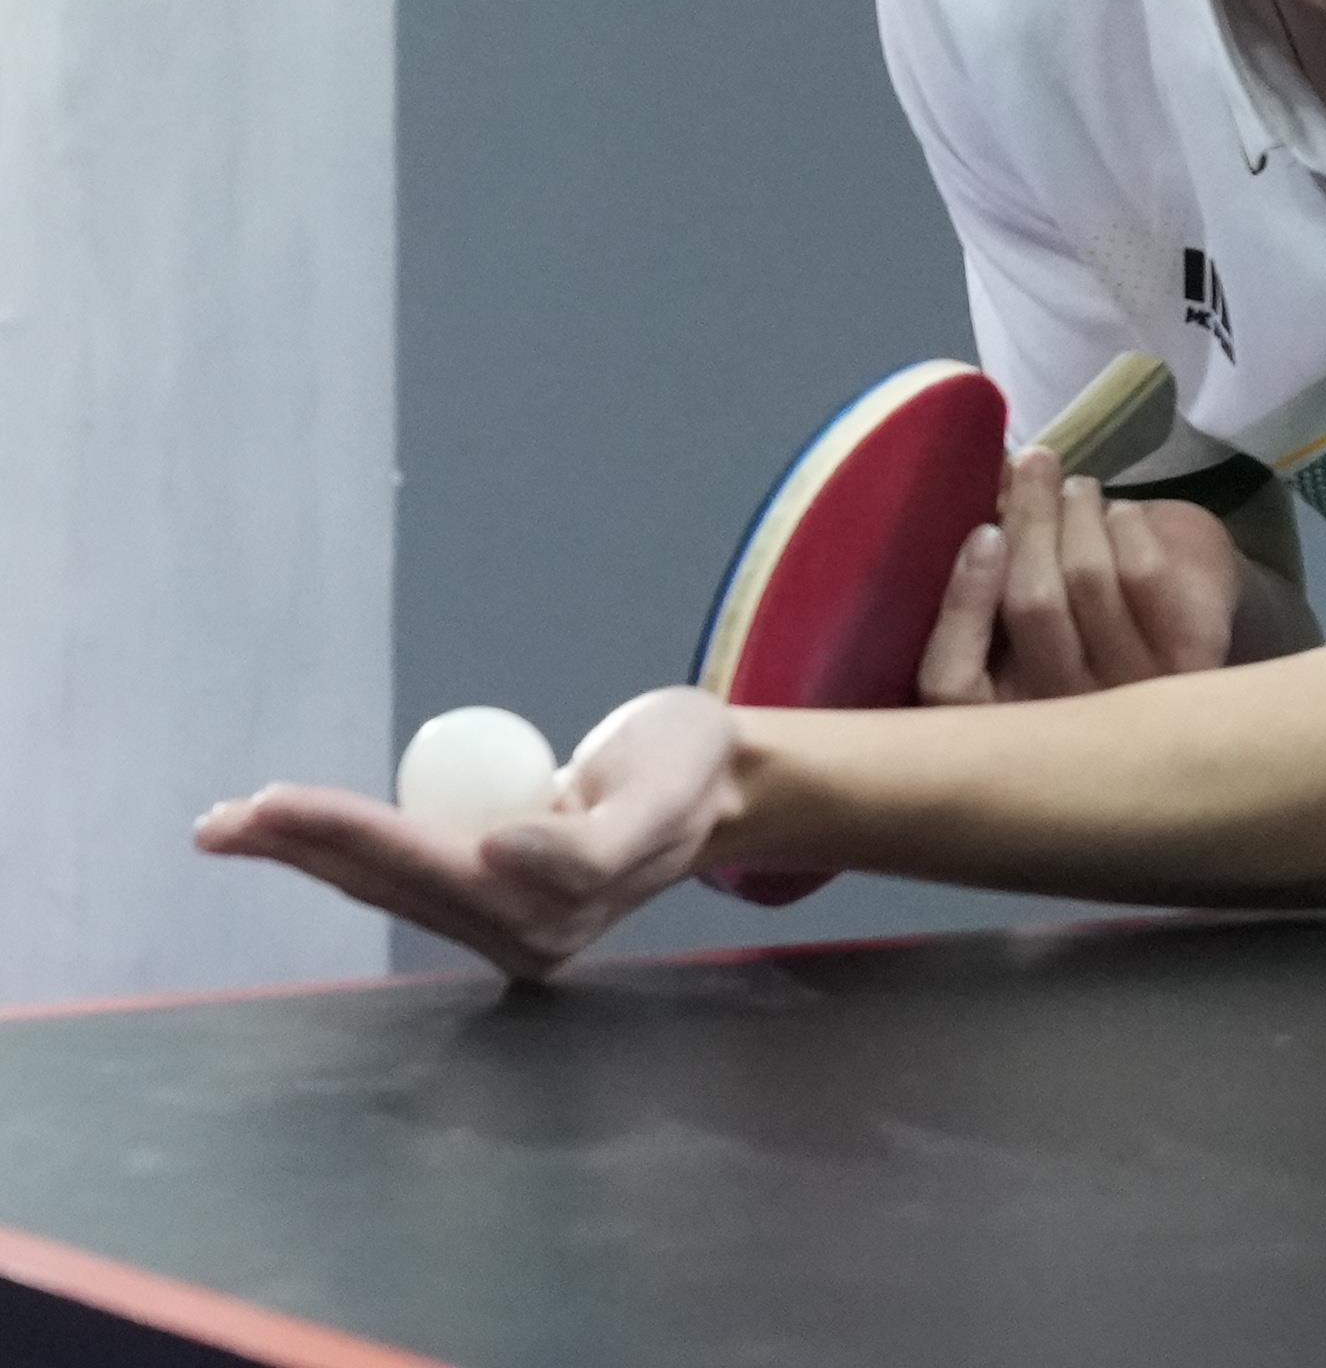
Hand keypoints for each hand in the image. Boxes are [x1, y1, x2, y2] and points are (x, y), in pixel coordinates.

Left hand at [193, 687, 734, 984]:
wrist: (720, 784)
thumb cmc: (691, 774)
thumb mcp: (661, 795)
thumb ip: (591, 844)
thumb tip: (501, 854)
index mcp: (553, 913)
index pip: (425, 863)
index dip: (344, 830)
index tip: (275, 802)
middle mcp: (517, 934)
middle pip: (387, 884)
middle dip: (302, 848)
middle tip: (221, 820)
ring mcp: (501, 923)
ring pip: (381, 885)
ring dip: (304, 853)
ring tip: (232, 824)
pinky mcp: (489, 900)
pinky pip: (400, 875)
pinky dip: (340, 849)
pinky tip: (294, 832)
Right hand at [917, 445, 1247, 703]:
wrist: (1184, 685)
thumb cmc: (1074, 647)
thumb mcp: (1014, 640)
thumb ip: (991, 587)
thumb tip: (986, 493)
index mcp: (996, 724)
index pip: (950, 681)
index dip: (963, 602)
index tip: (985, 532)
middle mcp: (1060, 722)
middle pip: (1034, 605)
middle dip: (1033, 518)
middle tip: (1034, 461)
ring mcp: (1129, 696)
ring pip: (1089, 579)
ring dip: (1079, 513)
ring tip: (1078, 486)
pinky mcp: (1190, 664)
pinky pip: (1145, 575)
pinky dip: (1127, 529)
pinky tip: (1120, 513)